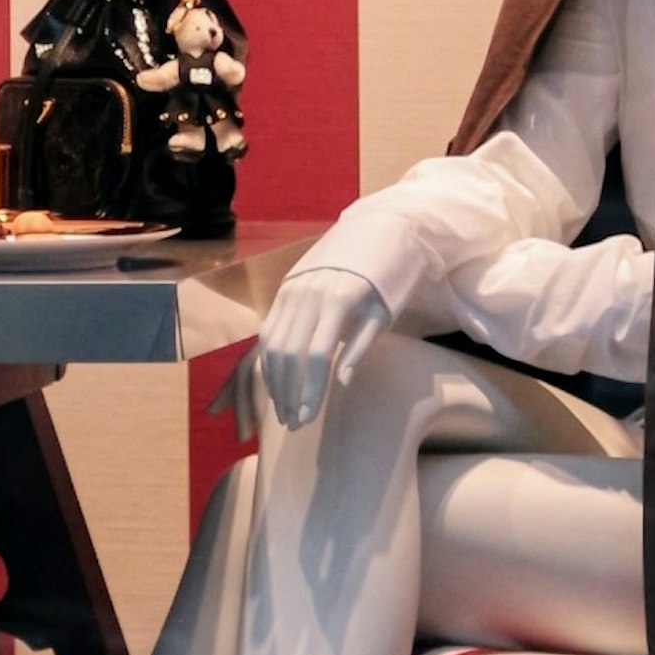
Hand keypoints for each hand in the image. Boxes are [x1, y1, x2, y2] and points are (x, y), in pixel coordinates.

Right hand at [252, 253, 389, 436]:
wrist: (375, 232)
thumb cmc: (386, 279)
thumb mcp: (382, 313)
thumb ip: (360, 347)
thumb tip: (341, 383)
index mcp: (338, 300)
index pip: (318, 356)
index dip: (311, 391)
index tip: (308, 418)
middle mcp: (309, 293)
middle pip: (289, 353)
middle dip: (288, 392)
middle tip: (294, 422)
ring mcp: (292, 289)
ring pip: (273, 343)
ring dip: (274, 381)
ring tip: (283, 409)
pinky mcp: (284, 288)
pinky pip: (268, 329)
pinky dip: (269, 359)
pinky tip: (275, 384)